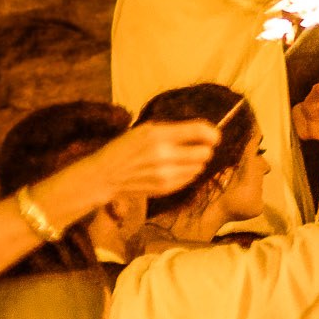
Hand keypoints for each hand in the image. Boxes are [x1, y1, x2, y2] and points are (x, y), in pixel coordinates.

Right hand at [83, 121, 220, 197]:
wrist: (104, 176)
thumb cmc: (125, 148)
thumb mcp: (145, 130)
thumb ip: (173, 130)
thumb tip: (203, 131)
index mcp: (158, 135)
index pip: (199, 131)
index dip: (212, 133)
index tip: (214, 136)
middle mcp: (164, 155)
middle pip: (205, 152)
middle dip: (204, 149)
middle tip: (197, 148)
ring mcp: (165, 174)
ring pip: (200, 167)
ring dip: (196, 162)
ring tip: (182, 159)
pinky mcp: (165, 187)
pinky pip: (190, 178)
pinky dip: (188, 173)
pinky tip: (175, 169)